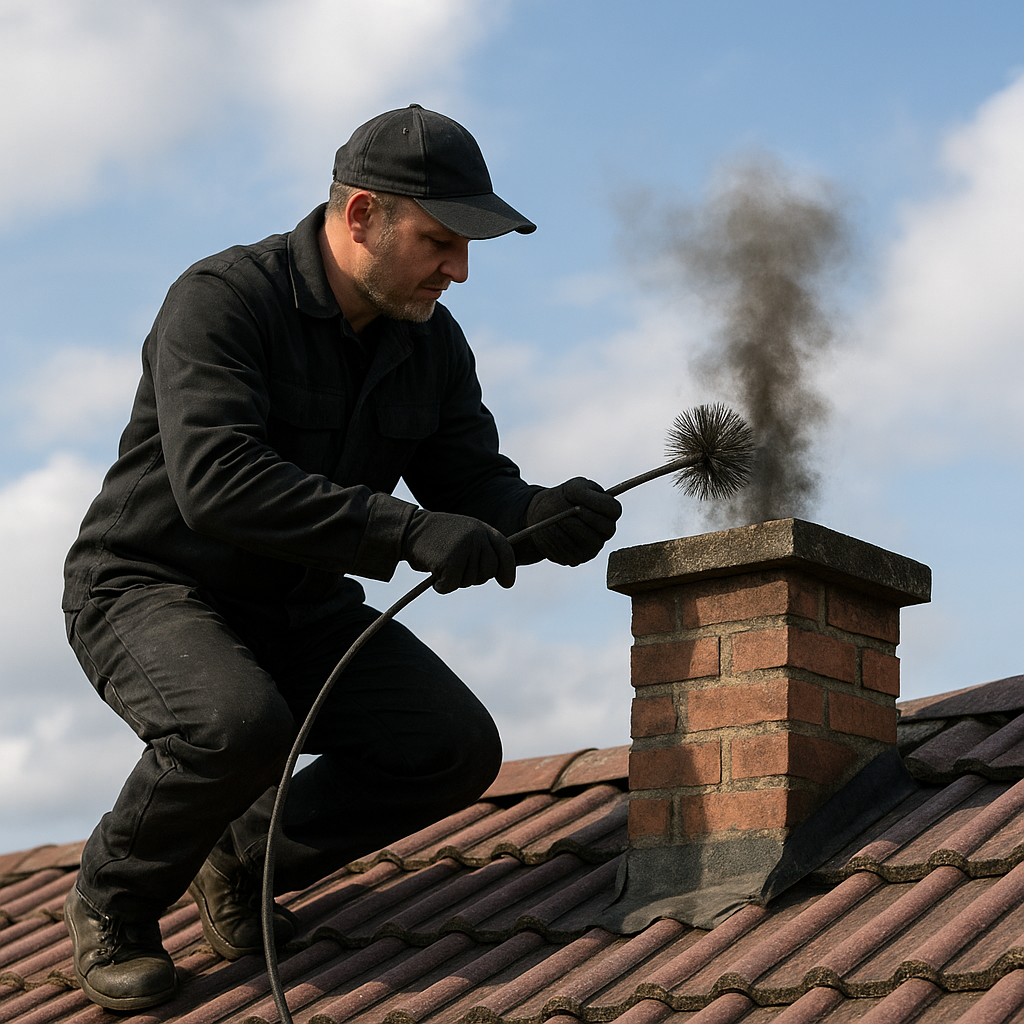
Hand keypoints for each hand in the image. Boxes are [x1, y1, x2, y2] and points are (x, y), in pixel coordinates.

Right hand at [402, 510, 516, 593]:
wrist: (409, 529)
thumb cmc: (436, 537)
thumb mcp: (464, 535)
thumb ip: (482, 549)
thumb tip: (506, 579)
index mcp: (482, 529)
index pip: (505, 552)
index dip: (507, 570)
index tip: (506, 583)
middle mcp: (477, 537)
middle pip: (489, 571)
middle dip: (474, 577)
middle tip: (456, 569)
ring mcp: (465, 548)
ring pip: (470, 581)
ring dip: (455, 580)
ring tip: (441, 562)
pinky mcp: (450, 561)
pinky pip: (452, 585)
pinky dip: (441, 586)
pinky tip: (434, 571)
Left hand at [525, 477, 621, 565]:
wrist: (546, 514)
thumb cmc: (564, 498)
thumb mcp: (573, 488)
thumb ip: (582, 492)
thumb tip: (579, 509)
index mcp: (608, 511)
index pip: (614, 510)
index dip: (599, 507)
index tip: (579, 505)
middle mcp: (605, 531)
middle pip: (606, 529)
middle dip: (584, 520)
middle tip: (566, 514)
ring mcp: (594, 547)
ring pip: (588, 541)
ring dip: (569, 528)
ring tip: (555, 519)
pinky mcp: (578, 558)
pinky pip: (571, 551)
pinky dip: (558, 539)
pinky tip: (550, 530)